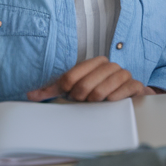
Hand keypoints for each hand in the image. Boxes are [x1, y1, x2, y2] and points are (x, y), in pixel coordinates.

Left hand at [27, 57, 153, 101]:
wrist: (127, 96)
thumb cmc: (97, 91)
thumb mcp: (74, 89)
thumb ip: (54, 90)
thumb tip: (30, 95)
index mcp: (94, 62)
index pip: (71, 77)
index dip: (67, 90)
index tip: (71, 95)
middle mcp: (110, 66)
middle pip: (85, 84)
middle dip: (80, 97)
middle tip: (83, 101)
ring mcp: (124, 74)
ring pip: (103, 88)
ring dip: (96, 99)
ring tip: (95, 103)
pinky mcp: (135, 85)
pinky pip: (123, 90)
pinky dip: (114, 98)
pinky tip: (110, 102)